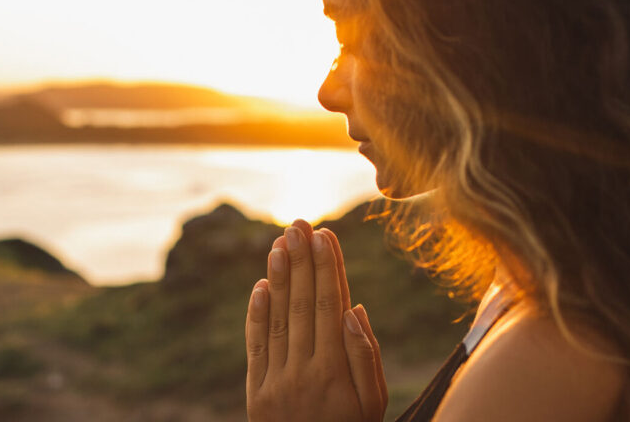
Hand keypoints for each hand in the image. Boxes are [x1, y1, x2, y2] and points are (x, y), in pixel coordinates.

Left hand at [246, 220, 387, 420]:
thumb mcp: (373, 404)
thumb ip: (365, 356)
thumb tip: (354, 308)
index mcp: (335, 371)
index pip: (330, 305)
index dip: (327, 268)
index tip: (324, 235)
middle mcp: (303, 372)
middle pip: (302, 305)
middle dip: (301, 261)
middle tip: (298, 225)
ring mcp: (276, 382)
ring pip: (277, 320)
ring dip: (278, 279)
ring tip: (279, 243)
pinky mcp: (256, 393)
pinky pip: (256, 347)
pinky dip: (257, 315)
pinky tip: (260, 286)